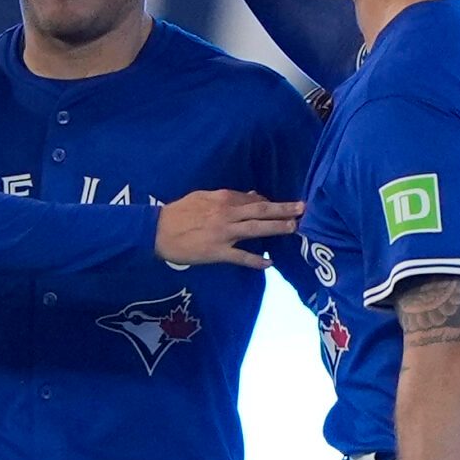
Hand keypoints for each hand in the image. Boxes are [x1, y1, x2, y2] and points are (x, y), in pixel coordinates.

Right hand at [157, 190, 301, 267]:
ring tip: (294, 228)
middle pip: (261, 210)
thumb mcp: (202, 197)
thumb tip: (251, 195)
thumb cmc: (178, 213)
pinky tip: (269, 263)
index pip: (253, 199)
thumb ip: (227, 197)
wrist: (157, 231)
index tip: (283, 206)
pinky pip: (241, 257)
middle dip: (283, 209)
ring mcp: (224, 234)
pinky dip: (256, 261)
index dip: (269, 202)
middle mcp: (227, 214)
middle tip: (302, 209)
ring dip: (277, 228)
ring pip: (256, 229)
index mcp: (223, 198)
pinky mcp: (217, 252)